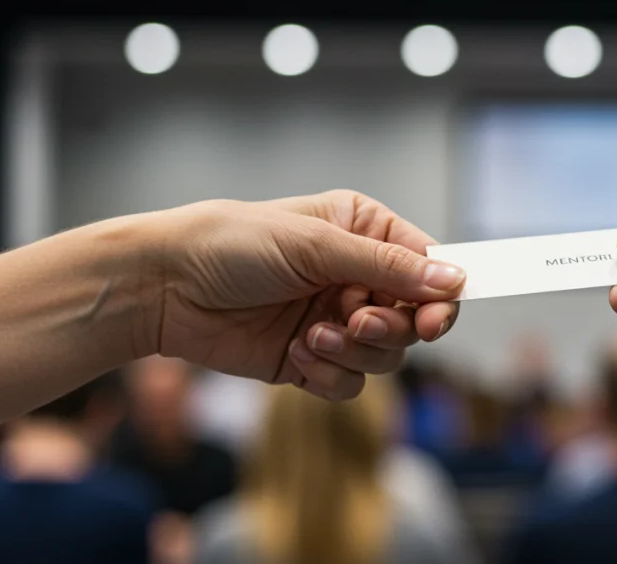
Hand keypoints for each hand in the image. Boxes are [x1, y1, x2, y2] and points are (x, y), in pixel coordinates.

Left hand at [149, 190, 463, 399]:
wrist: (163, 288)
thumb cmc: (231, 244)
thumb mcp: (316, 246)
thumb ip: (388, 267)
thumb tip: (453, 279)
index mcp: (364, 233)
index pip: (428, 267)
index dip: (439, 298)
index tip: (433, 321)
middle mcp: (356, 276)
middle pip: (413, 320)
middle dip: (388, 328)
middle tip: (356, 320)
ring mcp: (335, 319)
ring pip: (385, 356)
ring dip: (354, 352)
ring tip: (313, 337)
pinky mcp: (311, 359)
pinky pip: (349, 382)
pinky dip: (328, 374)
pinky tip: (295, 353)